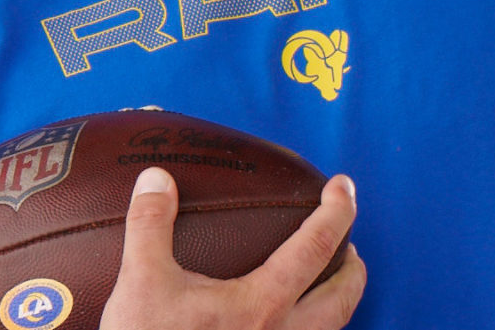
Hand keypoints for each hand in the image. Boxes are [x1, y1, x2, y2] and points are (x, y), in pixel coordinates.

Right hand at [98, 167, 366, 329]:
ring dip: (336, 304)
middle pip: (343, 298)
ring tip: (326, 286)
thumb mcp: (140, 283)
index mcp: (262, 304)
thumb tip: (156, 179)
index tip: (342, 187)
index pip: (316, 247)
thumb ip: (150, 225)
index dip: (336, 211)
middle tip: (350, 245)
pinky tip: (285, 327)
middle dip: (354, 268)